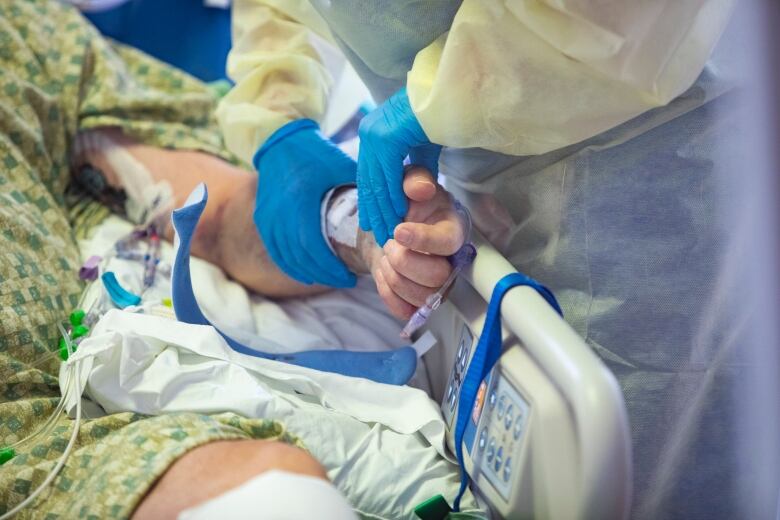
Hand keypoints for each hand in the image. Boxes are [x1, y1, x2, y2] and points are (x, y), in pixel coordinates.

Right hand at [254, 119, 356, 287]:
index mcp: (300, 203)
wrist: (279, 139)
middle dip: (325, 274)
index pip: (314, 248)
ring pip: (287, 258)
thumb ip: (362, 187)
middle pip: (301, 258)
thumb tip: (389, 207)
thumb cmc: (314, 151)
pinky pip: (276, 251)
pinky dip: (292, 266)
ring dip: (310, 273)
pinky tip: (308, 274)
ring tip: (331, 277)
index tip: (351, 277)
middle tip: (346, 281)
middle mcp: (279, 215)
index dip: (331, 268)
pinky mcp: (262, 219)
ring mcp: (267, 218)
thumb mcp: (340, 165)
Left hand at [357, 88, 441, 245]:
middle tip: (380, 235)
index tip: (374, 223)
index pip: (369, 174)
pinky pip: (388, 176)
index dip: (371, 201)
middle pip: (369, 181)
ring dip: (384, 210)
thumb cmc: (442, 115)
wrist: (452, 92)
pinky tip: (399, 214)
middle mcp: (369, 132)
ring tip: (390, 231)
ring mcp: (375, 134)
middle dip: (375, 211)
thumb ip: (416, 167)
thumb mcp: (424, 146)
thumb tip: (414, 189)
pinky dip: (394, 197)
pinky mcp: (387, 138)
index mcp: (373, 132)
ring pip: (377, 182)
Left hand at [365, 167, 465, 319]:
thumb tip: (420, 188)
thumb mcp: (409, 182)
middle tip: (389, 243)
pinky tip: (384, 272)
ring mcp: (437, 285)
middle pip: (437, 277)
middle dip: (404, 261)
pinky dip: (387, 291)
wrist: (387, 224)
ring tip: (386, 255)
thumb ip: (415, 180)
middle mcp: (451, 261)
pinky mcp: (420, 300)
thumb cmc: (406, 203)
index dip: (423, 240)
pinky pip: (405, 309)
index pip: (448, 242)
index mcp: (453, 228)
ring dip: (393, 276)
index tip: (398, 231)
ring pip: (421, 297)